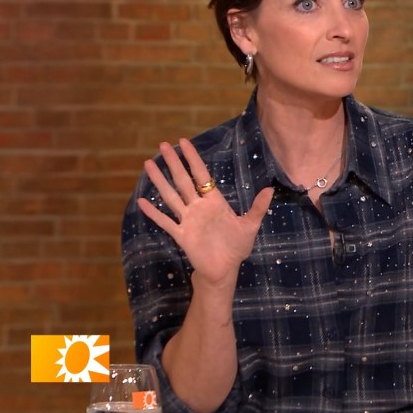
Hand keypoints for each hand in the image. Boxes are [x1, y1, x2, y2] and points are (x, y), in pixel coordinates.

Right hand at [136, 138, 273, 286]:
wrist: (225, 269)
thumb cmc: (237, 246)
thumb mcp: (250, 225)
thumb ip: (258, 207)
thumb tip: (270, 189)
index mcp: (214, 201)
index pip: (201, 175)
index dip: (192, 158)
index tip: (183, 142)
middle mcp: (198, 207)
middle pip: (183, 180)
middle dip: (173, 163)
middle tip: (162, 145)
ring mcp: (188, 220)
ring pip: (171, 196)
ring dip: (159, 181)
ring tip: (148, 164)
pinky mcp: (181, 235)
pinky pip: (165, 221)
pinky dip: (153, 212)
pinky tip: (141, 201)